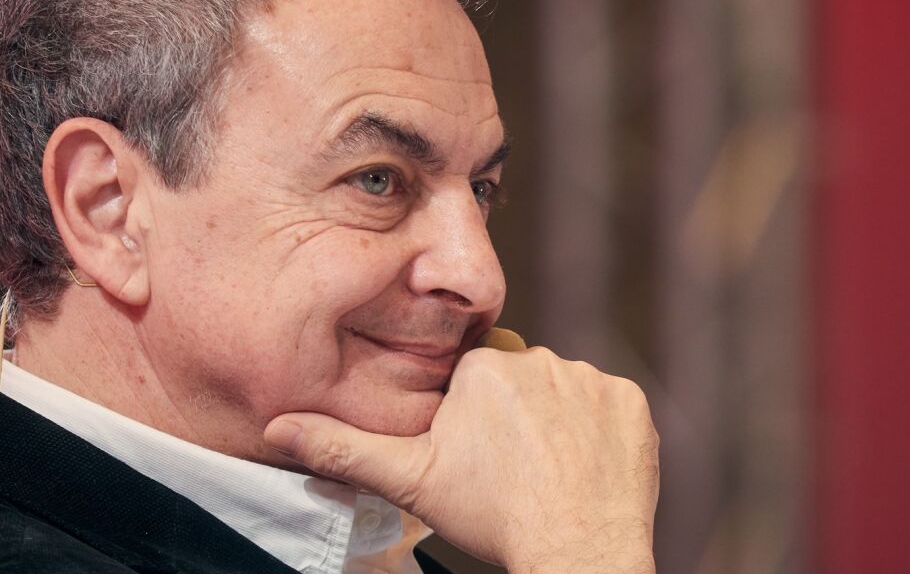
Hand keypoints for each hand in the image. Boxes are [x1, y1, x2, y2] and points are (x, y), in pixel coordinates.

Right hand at [263, 346, 659, 572]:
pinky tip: (584, 465)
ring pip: (566, 389)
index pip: (477, 371)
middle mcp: (542, 357)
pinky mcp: (632, 402)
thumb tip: (277, 426)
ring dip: (558, 418)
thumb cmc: (491, 517)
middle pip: (522, 377)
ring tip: (549, 469)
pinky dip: (599, 430)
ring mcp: (593, 379)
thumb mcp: (410, 480)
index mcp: (486, 365)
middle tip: (512, 464)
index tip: (479, 448)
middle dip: (516, 411)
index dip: (475, 411)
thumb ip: (345, 445)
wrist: (576, 552)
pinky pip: (609, 404)